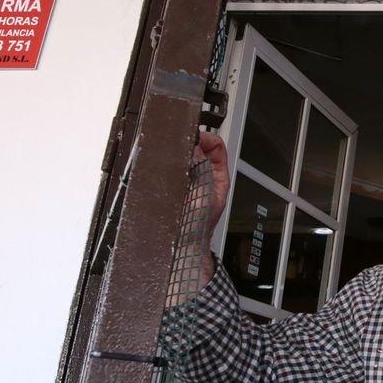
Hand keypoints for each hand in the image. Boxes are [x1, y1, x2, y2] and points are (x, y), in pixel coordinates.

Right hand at [169, 132, 228, 300]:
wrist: (182, 245)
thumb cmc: (198, 227)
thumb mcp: (204, 196)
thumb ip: (202, 172)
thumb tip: (196, 150)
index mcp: (218, 177)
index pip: (217, 147)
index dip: (207, 139)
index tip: (195, 137)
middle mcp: (204, 176)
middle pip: (200, 149)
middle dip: (191, 143)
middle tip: (180, 142)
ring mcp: (189, 181)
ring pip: (185, 158)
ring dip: (179, 155)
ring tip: (172, 154)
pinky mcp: (175, 185)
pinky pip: (172, 170)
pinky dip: (169, 165)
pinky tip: (165, 167)